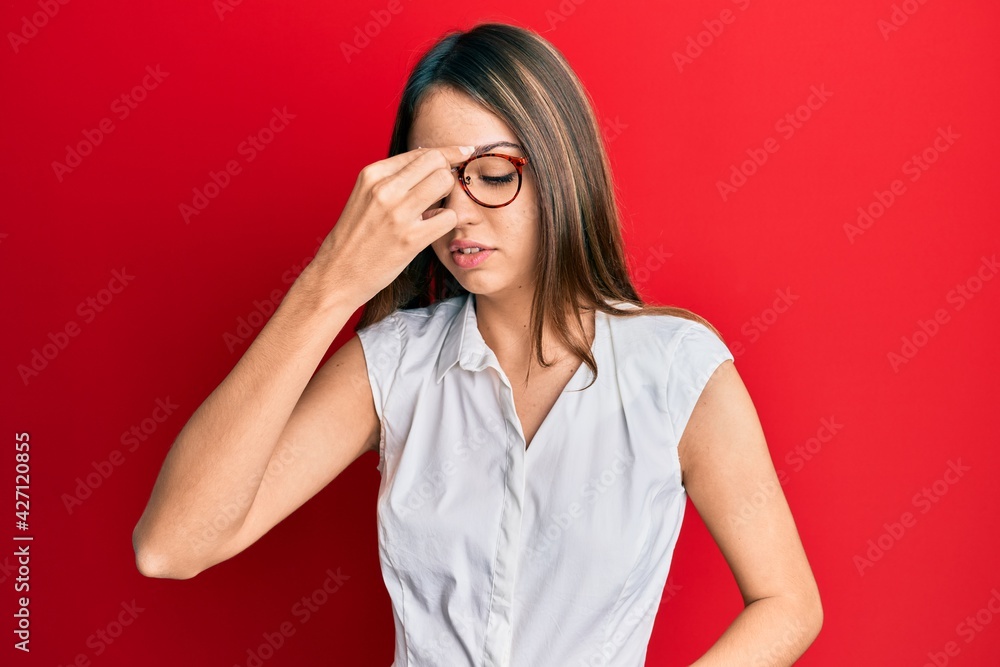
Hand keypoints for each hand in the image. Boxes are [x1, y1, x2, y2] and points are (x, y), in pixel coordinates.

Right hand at [308, 144, 474, 306]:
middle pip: (437, 162)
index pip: (422, 152)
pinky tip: (433, 229)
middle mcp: (384, 189)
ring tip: (436, 209)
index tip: (463, 152)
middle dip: (447, 173)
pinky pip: (448, 217)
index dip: (447, 153)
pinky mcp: (410, 239)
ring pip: (445, 182)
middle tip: (443, 191)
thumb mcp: (366, 196)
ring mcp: (398, 214)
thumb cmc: (356, 236)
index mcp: (373, 174)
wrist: (338, 273)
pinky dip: (447, 222)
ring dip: (449, 195)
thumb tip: (431, 159)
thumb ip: (394, 178)